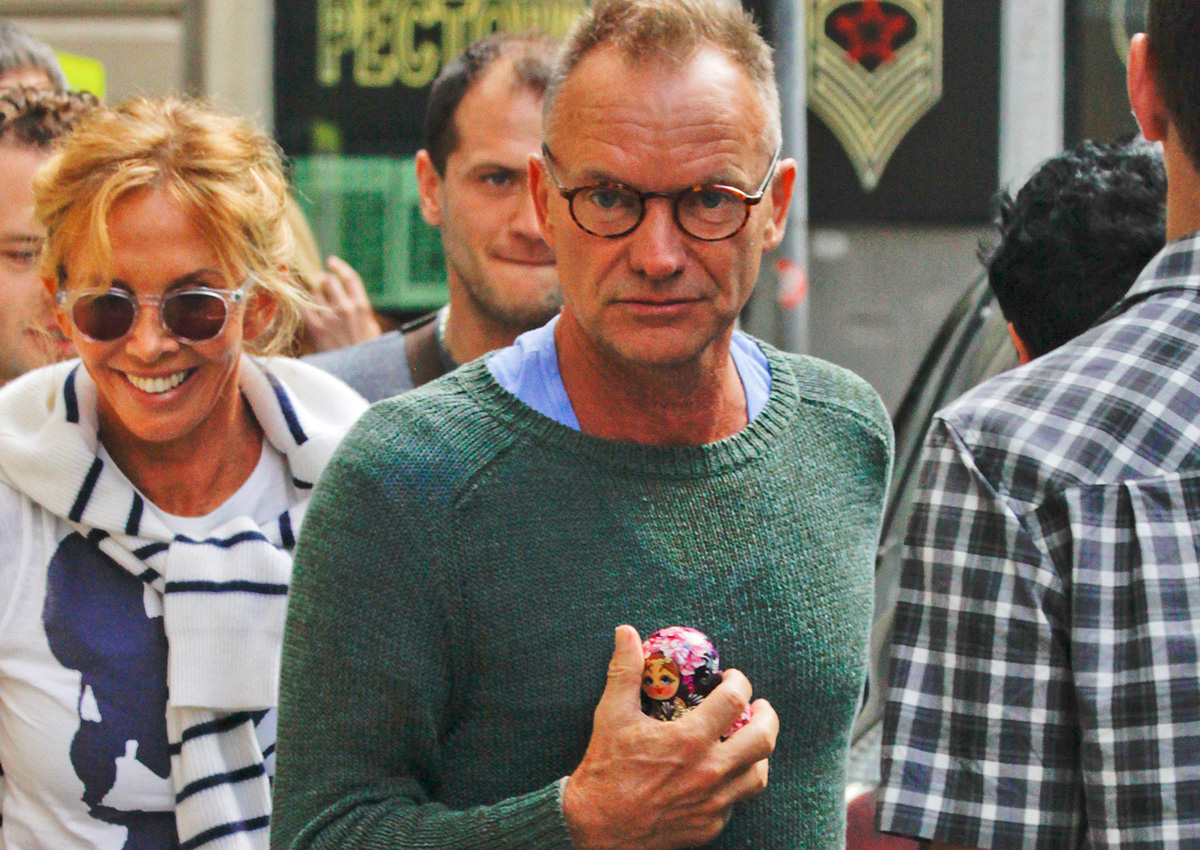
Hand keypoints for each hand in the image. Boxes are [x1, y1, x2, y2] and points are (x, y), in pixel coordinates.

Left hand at [300, 255, 382, 351]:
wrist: (357, 376)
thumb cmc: (367, 356)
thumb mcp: (372, 330)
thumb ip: (361, 311)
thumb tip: (350, 298)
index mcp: (362, 308)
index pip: (350, 278)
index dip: (339, 267)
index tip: (331, 262)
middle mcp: (345, 309)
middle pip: (328, 281)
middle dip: (322, 279)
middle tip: (318, 282)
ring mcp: (328, 318)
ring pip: (313, 292)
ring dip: (311, 291)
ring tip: (311, 297)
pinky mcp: (314, 329)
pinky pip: (302, 305)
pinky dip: (300, 300)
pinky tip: (297, 298)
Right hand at [562, 625, 777, 849]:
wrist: (596, 830)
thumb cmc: (605, 770)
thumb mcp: (612, 715)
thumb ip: (624, 671)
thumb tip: (626, 632)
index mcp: (689, 740)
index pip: (735, 701)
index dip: (740, 683)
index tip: (733, 679)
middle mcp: (710, 773)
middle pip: (763, 739)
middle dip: (767, 716)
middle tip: (759, 706)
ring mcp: (713, 804)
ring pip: (758, 775)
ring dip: (758, 753)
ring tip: (747, 740)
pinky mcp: (710, 827)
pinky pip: (737, 802)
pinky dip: (736, 783)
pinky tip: (723, 774)